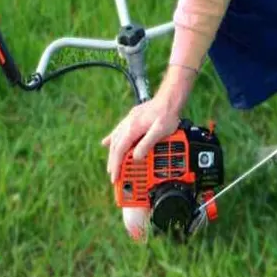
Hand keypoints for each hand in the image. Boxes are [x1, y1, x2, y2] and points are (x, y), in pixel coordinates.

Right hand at [102, 65, 196, 183]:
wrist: (169, 99)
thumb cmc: (167, 114)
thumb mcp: (159, 131)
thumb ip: (147, 144)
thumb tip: (136, 157)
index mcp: (133, 128)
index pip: (120, 151)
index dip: (116, 165)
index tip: (115, 177)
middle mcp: (128, 124)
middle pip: (115, 146)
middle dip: (113, 162)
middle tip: (113, 175)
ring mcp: (129, 121)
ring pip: (115, 139)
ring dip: (112, 153)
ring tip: (111, 164)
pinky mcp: (132, 119)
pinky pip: (117, 132)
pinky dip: (111, 139)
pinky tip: (107, 142)